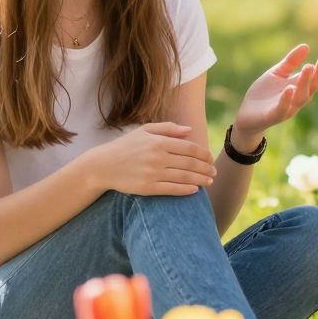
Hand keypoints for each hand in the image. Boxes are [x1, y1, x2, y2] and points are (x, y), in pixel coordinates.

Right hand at [87, 122, 218, 196]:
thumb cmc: (125, 146)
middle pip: (189, 163)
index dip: (203, 154)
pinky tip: (194, 190)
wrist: (103, 165)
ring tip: (209, 181)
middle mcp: (158, 157)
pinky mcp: (148, 188)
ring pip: (184, 177)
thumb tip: (189, 130)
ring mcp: (153, 173)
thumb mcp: (144, 131)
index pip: (188, 147)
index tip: (210, 158)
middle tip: (214, 172)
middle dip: (205, 168)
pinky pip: (172, 189)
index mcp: (158, 141)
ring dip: (200, 179)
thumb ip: (168, 128)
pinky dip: (186, 190)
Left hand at [232, 45, 317, 146]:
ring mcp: (286, 109)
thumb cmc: (265, 93)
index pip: (315, 79)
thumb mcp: (277, 73)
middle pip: (312, 88)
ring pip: (300, 98)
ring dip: (305, 83)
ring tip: (308, 67)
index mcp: (298, 89)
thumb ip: (291, 62)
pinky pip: (282, 109)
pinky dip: (286, 99)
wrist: (247, 114)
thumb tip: (306, 46)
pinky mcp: (272, 116)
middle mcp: (296, 100)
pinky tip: (289, 88)